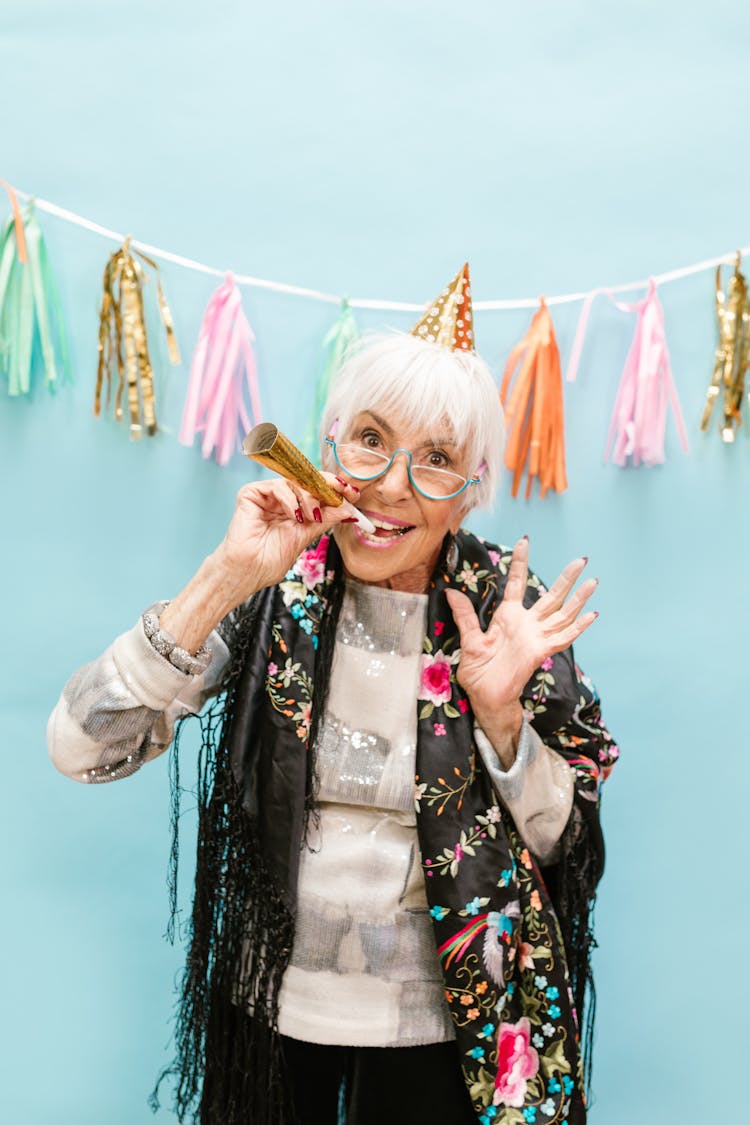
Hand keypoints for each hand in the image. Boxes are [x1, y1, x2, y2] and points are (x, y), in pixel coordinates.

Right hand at [212, 473, 361, 605]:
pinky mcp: (251, 494)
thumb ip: (326, 519)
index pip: (316, 492)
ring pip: (295, 482)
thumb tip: (349, 510)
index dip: (334, 489)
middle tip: (342, 491)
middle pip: (307, 481)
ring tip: (311, 517)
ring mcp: (266, 496)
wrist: (249, 571)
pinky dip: (290, 499)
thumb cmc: (271, 560)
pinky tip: (294, 515)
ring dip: (309, 498)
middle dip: (328, 485)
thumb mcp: (306, 535)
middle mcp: (281, 499)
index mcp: (294, 509)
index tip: (353, 493)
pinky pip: (277, 486)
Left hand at [445, 537, 597, 759]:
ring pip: (562, 613)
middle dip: (566, 578)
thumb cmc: (478, 671)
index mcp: (507, 617)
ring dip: (578, 598)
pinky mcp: (541, 651)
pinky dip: (578, 626)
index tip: (524, 541)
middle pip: (551, 595)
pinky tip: (592, 615)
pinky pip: (563, 637)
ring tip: (593, 581)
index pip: (516, 583)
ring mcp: (536, 637)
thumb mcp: (469, 639)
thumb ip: (465, 616)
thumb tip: (452, 592)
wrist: (485, 696)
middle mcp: (526, 623)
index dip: (520, 563)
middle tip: (582, 559)